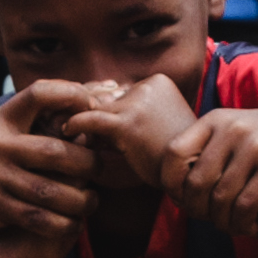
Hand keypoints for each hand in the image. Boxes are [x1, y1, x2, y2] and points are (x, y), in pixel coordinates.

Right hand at [0, 81, 104, 241]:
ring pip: (50, 191)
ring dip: (80, 200)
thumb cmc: (3, 160)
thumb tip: (101, 93)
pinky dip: (63, 224)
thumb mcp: (13, 132)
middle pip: (55, 152)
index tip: (93, 108)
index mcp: (3, 119)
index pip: (38, 94)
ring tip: (92, 202)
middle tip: (99, 169)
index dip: (70, 94)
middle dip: (87, 163)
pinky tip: (75, 223)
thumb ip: (47, 117)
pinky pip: (39, 218)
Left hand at [61, 75, 197, 187]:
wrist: (190, 175)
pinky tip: (67, 131)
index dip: (104, 105)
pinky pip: (90, 119)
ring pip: (95, 104)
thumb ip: (130, 113)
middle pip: (105, 94)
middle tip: (68, 121)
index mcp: (159, 82)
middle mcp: (149, 86)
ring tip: (66, 129)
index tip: (89, 120)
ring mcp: (138, 103)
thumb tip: (93, 112)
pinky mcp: (127, 123)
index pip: (118, 88)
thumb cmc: (171, 156)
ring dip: (81, 118)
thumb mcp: (155, 125)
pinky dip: (75, 124)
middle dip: (89, 108)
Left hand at [151, 107, 257, 231]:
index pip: (174, 153)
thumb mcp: (231, 131)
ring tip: (230, 226)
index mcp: (215, 120)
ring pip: (221, 199)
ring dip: (222, 222)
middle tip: (207, 219)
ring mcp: (256, 148)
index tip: (181, 199)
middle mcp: (234, 130)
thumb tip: (172, 193)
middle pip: (197, 183)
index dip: (171, 183)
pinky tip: (249, 226)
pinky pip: (246, 206)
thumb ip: (203, 152)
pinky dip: (242, 224)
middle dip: (197, 210)